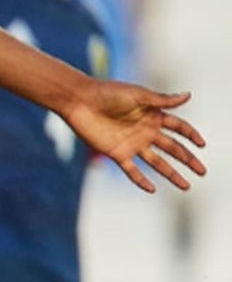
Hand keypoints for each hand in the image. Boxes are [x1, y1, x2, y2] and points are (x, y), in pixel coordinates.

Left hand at [64, 80, 205, 192]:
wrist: (79, 100)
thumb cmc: (107, 92)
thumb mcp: (137, 94)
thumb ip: (162, 100)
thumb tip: (188, 96)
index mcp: (152, 115)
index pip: (178, 127)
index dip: (191, 135)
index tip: (202, 144)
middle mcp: (144, 130)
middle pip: (172, 148)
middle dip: (188, 159)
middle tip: (203, 171)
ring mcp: (132, 143)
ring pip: (157, 162)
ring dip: (172, 174)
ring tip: (187, 186)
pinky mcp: (116, 152)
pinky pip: (132, 170)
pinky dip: (141, 180)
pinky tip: (152, 189)